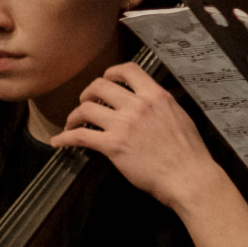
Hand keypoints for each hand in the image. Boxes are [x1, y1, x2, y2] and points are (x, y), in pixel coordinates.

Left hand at [53, 64, 228, 215]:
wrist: (188, 176)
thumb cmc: (188, 152)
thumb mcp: (179, 116)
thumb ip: (160, 105)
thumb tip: (148, 103)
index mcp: (156, 96)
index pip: (128, 70)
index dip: (111, 72)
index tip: (106, 81)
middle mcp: (138, 105)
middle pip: (100, 86)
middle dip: (88, 93)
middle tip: (86, 103)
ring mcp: (124, 124)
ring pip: (86, 108)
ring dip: (74, 115)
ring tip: (73, 123)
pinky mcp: (113, 145)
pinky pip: (80, 136)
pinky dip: (65, 137)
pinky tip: (59, 141)